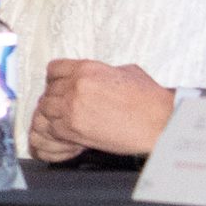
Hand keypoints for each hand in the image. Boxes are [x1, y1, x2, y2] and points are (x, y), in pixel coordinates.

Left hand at [30, 59, 172, 160]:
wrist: (160, 123)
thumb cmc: (150, 101)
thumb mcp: (127, 73)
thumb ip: (104, 73)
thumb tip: (98, 78)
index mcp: (87, 69)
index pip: (54, 69)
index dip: (56, 79)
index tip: (58, 86)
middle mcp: (75, 86)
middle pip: (48, 91)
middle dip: (56, 100)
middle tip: (64, 109)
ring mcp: (71, 107)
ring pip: (45, 110)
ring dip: (53, 117)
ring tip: (65, 123)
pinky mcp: (72, 128)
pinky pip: (50, 129)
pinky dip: (56, 134)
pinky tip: (67, 135)